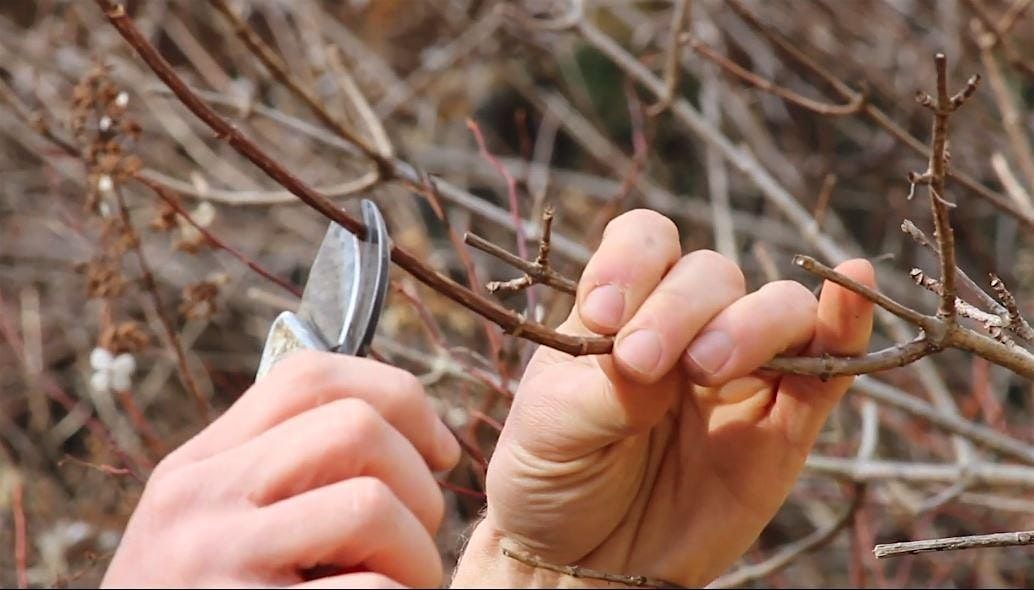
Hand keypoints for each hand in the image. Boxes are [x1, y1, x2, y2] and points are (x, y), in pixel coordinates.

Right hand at [103, 351, 459, 588]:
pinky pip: (368, 589)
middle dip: (419, 482)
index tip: (438, 451)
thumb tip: (404, 429)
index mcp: (198, 464)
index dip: (402, 398)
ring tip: (405, 583)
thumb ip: (278, 470)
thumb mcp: (213, 522)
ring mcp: (216, 562)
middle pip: (354, 427)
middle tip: (418, 535)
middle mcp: (198, 500)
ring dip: (418, 553)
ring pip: (369, 505)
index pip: (310, 375)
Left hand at [452, 210, 873, 586]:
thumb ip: (604, 384)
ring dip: (751, 325)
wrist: (585, 562)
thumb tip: (662, 361)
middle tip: (642, 365)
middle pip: (712, 275)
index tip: (603, 316)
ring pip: (779, 309)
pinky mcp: (785, 426)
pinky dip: (846, 327)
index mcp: (624, 311)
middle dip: (679, 310)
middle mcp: (686, 329)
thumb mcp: (552, 426)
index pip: (647, 242)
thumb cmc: (555, 479)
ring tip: (707, 369)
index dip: (631, 263)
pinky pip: (829, 368)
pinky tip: (851, 287)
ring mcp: (742, 374)